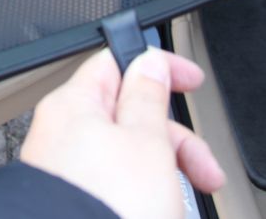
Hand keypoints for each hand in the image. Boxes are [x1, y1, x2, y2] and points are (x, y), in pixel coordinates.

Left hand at [20, 47, 224, 218]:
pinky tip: (162, 210)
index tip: (190, 79)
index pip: (115, 65)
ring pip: (129, 156)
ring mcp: (66, 173)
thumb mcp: (146, 144)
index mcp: (73, 106)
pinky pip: (116, 187)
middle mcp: (62, 135)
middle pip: (129, 116)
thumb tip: (148, 61)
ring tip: (181, 204)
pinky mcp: (72, 204)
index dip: (157, 67)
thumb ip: (148, 97)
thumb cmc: (106, 208)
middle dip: (175, 140)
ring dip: (166, 174)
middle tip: (203, 169)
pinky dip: (144, 196)